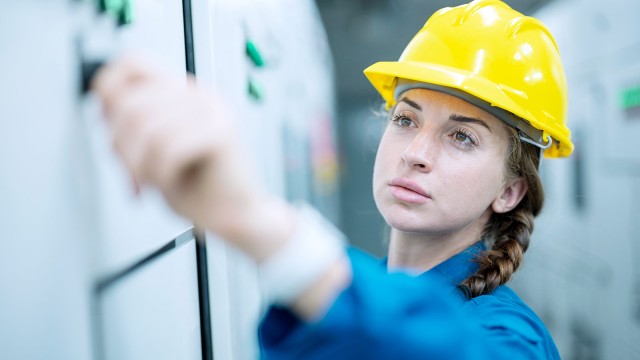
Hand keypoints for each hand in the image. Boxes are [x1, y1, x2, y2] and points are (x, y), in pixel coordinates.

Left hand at [92, 56, 293, 259]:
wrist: (236, 217)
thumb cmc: (198, 188)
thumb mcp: (154, 150)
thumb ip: (134, 125)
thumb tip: (102, 109)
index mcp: (183, 93)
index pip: (133, 63)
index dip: (109, 91)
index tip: (107, 126)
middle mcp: (198, 94)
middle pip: (130, 105)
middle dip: (120, 148)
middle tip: (132, 175)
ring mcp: (212, 111)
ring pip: (146, 129)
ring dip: (139, 165)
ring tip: (151, 182)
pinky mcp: (220, 133)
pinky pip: (167, 148)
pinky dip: (160, 173)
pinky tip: (169, 183)